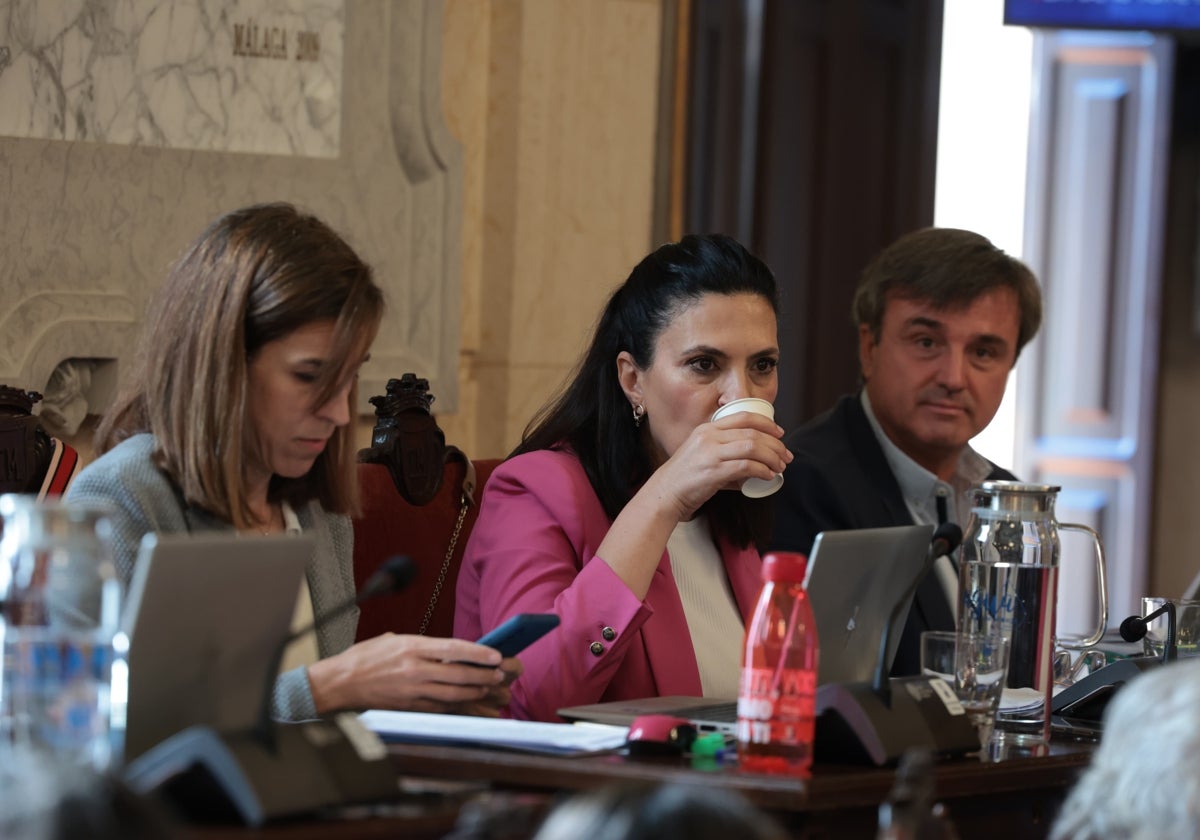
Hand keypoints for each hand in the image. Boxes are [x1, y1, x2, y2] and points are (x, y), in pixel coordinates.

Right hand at [307, 633, 512, 714]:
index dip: (478, 653)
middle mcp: (414, 668)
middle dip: (482, 676)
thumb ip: (422, 646)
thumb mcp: (394, 640)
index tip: (496, 655)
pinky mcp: (408, 706)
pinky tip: (471, 704)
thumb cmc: (366, 657)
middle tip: (499, 675)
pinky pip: (440, 707)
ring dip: (475, 692)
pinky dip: (458, 707)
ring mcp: (412, 690)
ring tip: (490, 689)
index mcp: (411, 646)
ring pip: (452, 694)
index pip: (452, 648)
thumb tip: (449, 651)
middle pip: (458, 674)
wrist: (340, 682)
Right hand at [651, 410, 790, 519]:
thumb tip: (752, 461)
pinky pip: (746, 466)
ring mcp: (711, 453)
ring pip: (752, 447)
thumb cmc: (685, 477)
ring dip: (772, 457)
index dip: (767, 423)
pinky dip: (762, 470)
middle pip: (752, 433)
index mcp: (707, 428)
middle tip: (785, 456)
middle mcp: (709, 436)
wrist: (666, 493)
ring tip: (780, 467)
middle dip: (775, 444)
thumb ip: (723, 451)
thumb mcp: (701, 452)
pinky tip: (768, 476)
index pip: (743, 417)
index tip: (780, 433)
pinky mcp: (714, 471)